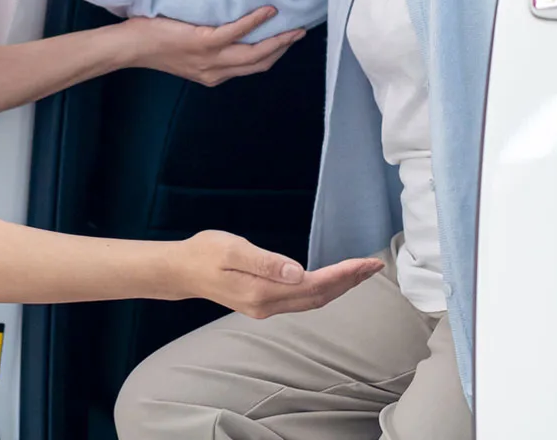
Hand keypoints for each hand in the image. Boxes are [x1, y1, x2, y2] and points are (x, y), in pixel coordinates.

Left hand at [115, 7, 304, 86]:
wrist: (132, 47)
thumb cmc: (154, 44)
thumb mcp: (187, 56)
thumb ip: (208, 50)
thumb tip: (226, 29)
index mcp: (213, 75)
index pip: (251, 68)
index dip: (272, 56)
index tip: (286, 42)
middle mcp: (216, 72)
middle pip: (260, 63)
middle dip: (283, 49)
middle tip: (299, 33)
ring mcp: (211, 59)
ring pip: (255, 54)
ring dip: (278, 40)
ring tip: (293, 26)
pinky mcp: (204, 43)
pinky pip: (237, 31)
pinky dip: (256, 21)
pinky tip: (269, 10)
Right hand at [175, 230, 383, 318]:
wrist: (182, 271)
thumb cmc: (204, 253)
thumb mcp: (232, 249)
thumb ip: (266, 261)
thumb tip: (297, 272)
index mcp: (262, 292)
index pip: (313, 285)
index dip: (343, 275)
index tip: (366, 262)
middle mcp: (267, 305)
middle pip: (319, 297)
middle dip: (349, 282)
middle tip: (375, 265)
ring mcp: (265, 307)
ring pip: (312, 301)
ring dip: (339, 287)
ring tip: (362, 272)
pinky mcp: (263, 302)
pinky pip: (302, 299)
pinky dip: (323, 289)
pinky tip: (333, 280)